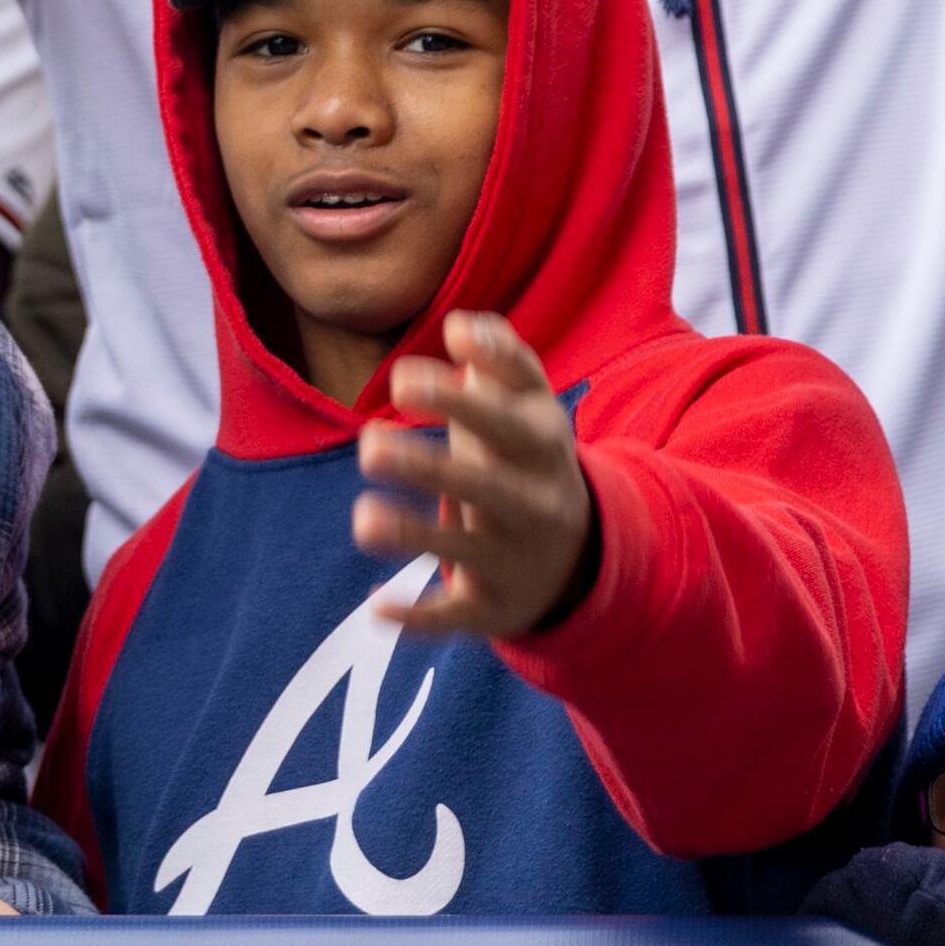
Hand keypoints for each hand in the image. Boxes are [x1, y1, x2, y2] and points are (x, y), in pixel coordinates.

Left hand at [352, 311, 595, 636]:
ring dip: (414, 537)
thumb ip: (501, 358)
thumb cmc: (528, 458)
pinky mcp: (492, 608)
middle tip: (367, 445)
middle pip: (483, 486)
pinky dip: (418, 619)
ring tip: (363, 518)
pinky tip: (378, 609)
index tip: (400, 378)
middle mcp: (533, 504)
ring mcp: (514, 560)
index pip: (503, 421)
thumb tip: (461, 327)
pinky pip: (455, 616)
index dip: (457, 399)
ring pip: (465, 551)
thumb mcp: (531, 406)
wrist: (581, 554)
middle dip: (428, 467)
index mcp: (541, 447)